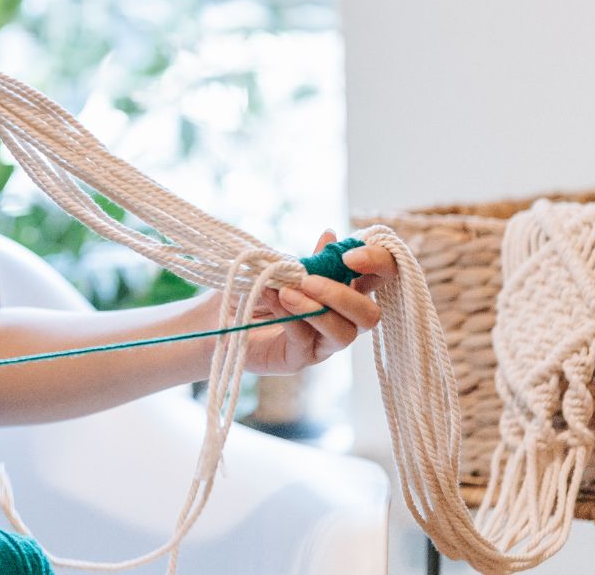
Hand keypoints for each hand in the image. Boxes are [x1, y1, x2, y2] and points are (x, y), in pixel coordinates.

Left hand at [226, 230, 396, 375]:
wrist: (213, 317)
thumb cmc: (249, 289)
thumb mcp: (279, 268)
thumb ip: (308, 260)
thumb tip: (331, 235)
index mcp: (343, 289)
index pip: (381, 277)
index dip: (378, 264)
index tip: (350, 255)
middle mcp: (340, 318)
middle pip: (371, 314)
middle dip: (345, 295)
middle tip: (310, 280)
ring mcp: (322, 342)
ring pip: (346, 334)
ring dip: (319, 309)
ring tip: (287, 292)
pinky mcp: (300, 359)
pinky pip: (308, 341)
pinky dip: (293, 318)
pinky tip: (276, 300)